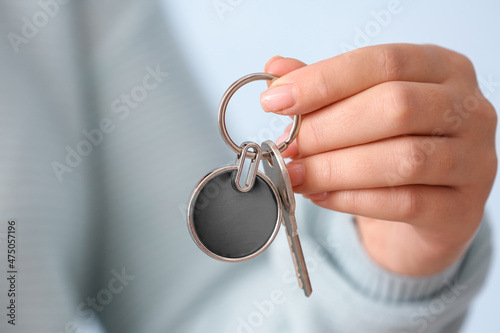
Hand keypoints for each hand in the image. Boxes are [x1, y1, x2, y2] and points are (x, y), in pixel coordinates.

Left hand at [260, 44, 496, 275]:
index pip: (382, 63)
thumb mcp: (361, 107)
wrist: (430, 206)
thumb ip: (324, 89)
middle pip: (395, 107)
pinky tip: (320, 195)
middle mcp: (466, 109)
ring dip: (334, 168)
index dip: (324, 81)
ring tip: (295, 174)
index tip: (275, 100)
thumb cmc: (392, 146)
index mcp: (441, 68)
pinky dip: (351, 199)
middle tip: (286, 147)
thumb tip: (275, 71)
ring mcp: (473, 160)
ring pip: (402, 159)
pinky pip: (404, 203)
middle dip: (326, 129)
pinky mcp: (461, 208)